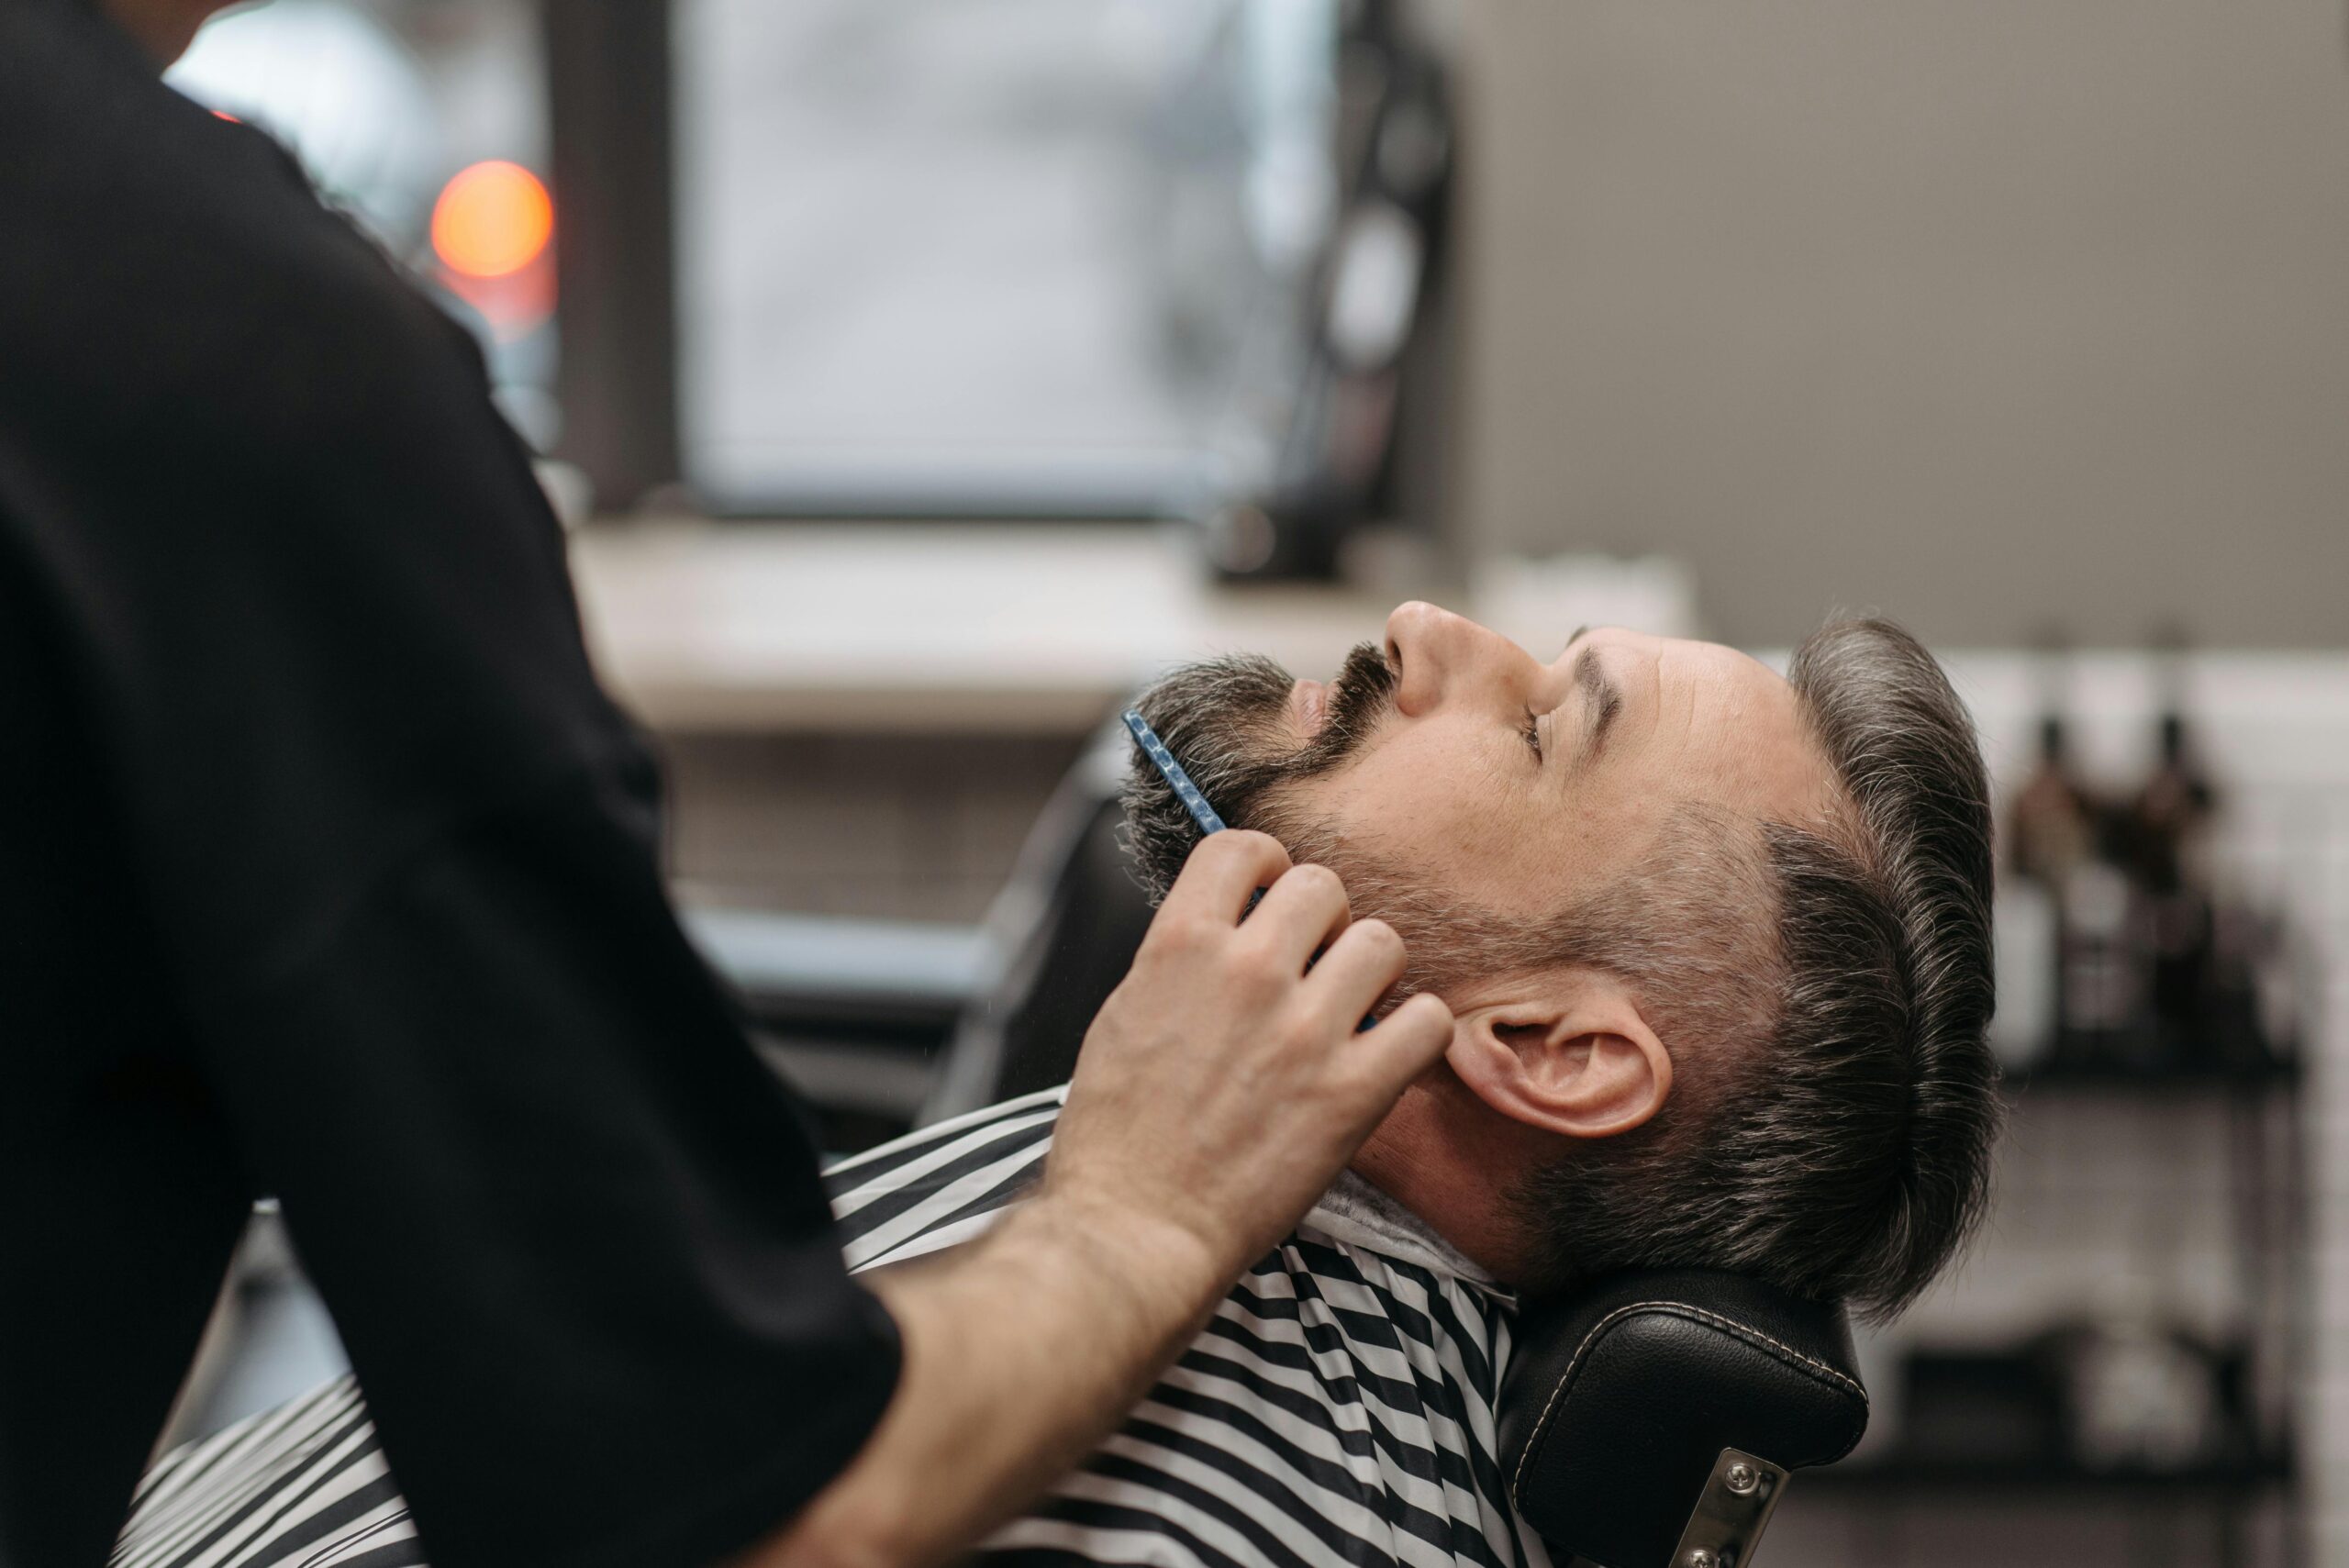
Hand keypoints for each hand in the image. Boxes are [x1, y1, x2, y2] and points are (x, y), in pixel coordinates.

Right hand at [1044, 830, 1454, 1279]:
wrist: (1135, 1229)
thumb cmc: (1116, 1135)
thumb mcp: (1124, 1014)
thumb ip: (1181, 959)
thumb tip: (1230, 925)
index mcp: (1179, 945)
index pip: (1244, 847)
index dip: (1265, 865)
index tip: (1269, 895)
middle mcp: (1246, 972)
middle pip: (1324, 886)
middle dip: (1322, 922)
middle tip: (1310, 968)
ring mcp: (1305, 1031)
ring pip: (1383, 942)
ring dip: (1369, 975)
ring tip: (1347, 1014)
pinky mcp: (1353, 1093)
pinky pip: (1428, 1021)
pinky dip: (1413, 1035)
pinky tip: (1383, 1056)